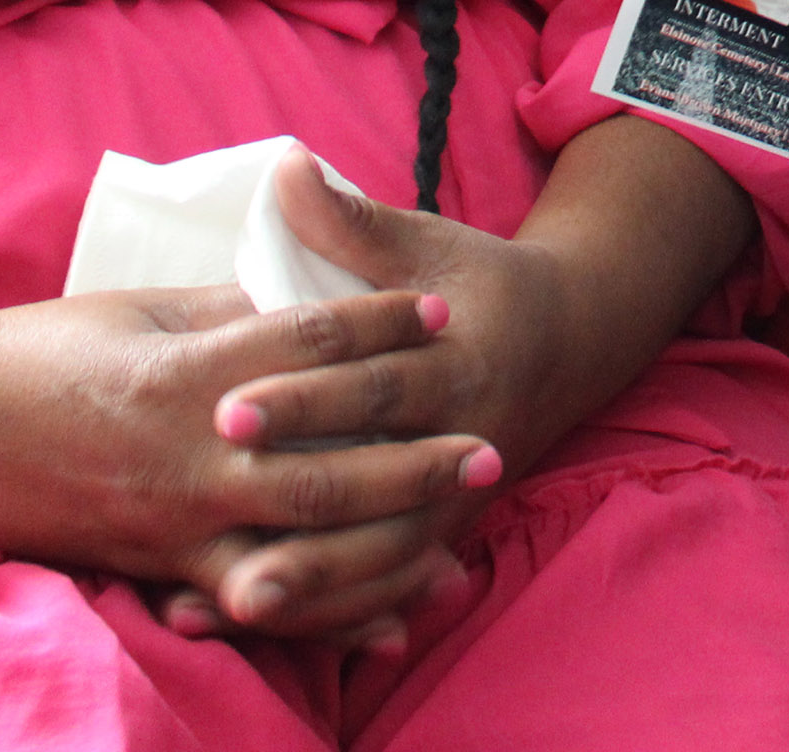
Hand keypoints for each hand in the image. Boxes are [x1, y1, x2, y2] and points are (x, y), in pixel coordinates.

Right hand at [0, 278, 502, 648]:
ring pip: (296, 548)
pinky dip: (322, 617)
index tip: (441, 312)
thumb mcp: (133, 311)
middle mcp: (181, 462)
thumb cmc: (31, 353)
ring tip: (458, 542)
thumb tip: (304, 299)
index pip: (303, 348)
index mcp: (178, 378)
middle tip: (489, 449)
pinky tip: (384, 622)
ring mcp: (167, 527)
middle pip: (320, 463)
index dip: (378, 326)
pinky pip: (251, 600)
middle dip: (412, 460)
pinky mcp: (153, 569)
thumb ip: (224, 313)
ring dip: (384, 547)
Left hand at [149, 152, 620, 644]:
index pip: (374, 386)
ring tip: (237, 597)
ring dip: (315, 578)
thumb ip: (351, 221)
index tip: (227, 406)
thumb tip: (286, 168)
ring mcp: (457, 496)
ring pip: (386, 552)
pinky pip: (389, 581)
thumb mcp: (426, 243)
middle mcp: (464, 437)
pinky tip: (264, 619)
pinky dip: (334, 607)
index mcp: (458, 360)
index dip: (305, 400)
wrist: (572, 341)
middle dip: (295, 494)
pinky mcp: (445, 531)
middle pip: (375, 478)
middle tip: (216, 505)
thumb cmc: (477, 282)